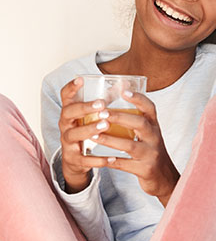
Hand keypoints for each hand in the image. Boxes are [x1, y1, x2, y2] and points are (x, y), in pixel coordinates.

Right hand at [58, 78, 113, 192]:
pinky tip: (111, 158)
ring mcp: (68, 142)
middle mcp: (66, 125)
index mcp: (70, 113)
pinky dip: (97, 160)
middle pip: (68, 113)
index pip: (65, 97)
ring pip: (73, 134)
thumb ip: (106, 102)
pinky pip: (84, 160)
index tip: (80, 79)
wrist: (76, 162)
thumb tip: (125, 84)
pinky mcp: (74, 159)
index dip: (71, 88)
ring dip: (89, 129)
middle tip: (101, 104)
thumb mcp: (91, 117)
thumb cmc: (87, 133)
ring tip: (105, 125)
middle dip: (84, 108)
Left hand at [93, 91, 179, 205]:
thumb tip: (115, 98)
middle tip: (102, 113)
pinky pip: (126, 165)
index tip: (124, 90)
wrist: (164, 177)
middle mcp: (154, 138)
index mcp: (154, 127)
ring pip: (131, 145)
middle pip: (140, 124)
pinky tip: (103, 159)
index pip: (149, 108)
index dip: (138, 98)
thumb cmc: (151, 151)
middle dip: (120, 117)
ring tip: (94, 135)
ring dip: (111, 140)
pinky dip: (114, 162)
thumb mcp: (148, 134)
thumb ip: (135, 120)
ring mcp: (151, 154)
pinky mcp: (145, 169)